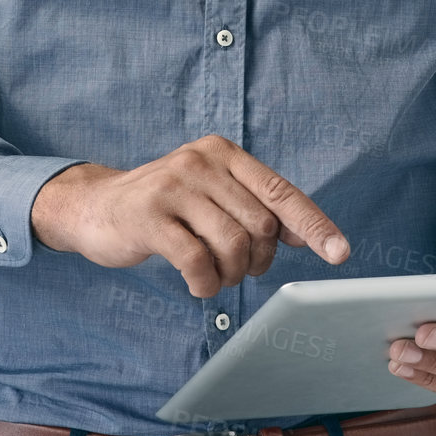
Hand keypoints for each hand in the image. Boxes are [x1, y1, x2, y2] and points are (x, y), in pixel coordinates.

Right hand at [30, 134, 349, 297]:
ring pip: (233, 244)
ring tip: (215, 276)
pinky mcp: (149, 216)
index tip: (339, 253)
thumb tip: (307, 233)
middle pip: (260, 225)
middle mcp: (201, 161)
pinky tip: (196, 283)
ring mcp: (173, 186)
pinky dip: (205, 283)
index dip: (313, 223)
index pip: (280, 190)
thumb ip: (253, 206)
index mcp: (223, 152)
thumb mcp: (211, 194)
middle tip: (237, 269)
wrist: (95, 206)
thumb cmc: (164, 207)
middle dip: (257, 261)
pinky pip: (197, 261)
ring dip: (230, 275)